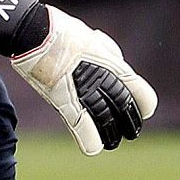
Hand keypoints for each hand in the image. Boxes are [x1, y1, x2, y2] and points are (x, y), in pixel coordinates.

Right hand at [8, 5, 157, 155]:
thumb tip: (111, 64)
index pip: (144, 96)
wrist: (35, 31)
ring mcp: (85, 93)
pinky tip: (93, 148)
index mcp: (117, 66)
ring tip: (113, 141)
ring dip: (111, 135)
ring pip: (107, 123)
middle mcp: (106, 82)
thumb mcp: (94, 40)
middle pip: (127, 112)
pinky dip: (89, 140)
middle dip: (130, 123)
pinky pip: (82, 128)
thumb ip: (106, 55)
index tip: (141, 109)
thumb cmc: (62, 31)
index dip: (143, 104)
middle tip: (129, 130)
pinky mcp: (64, 102)